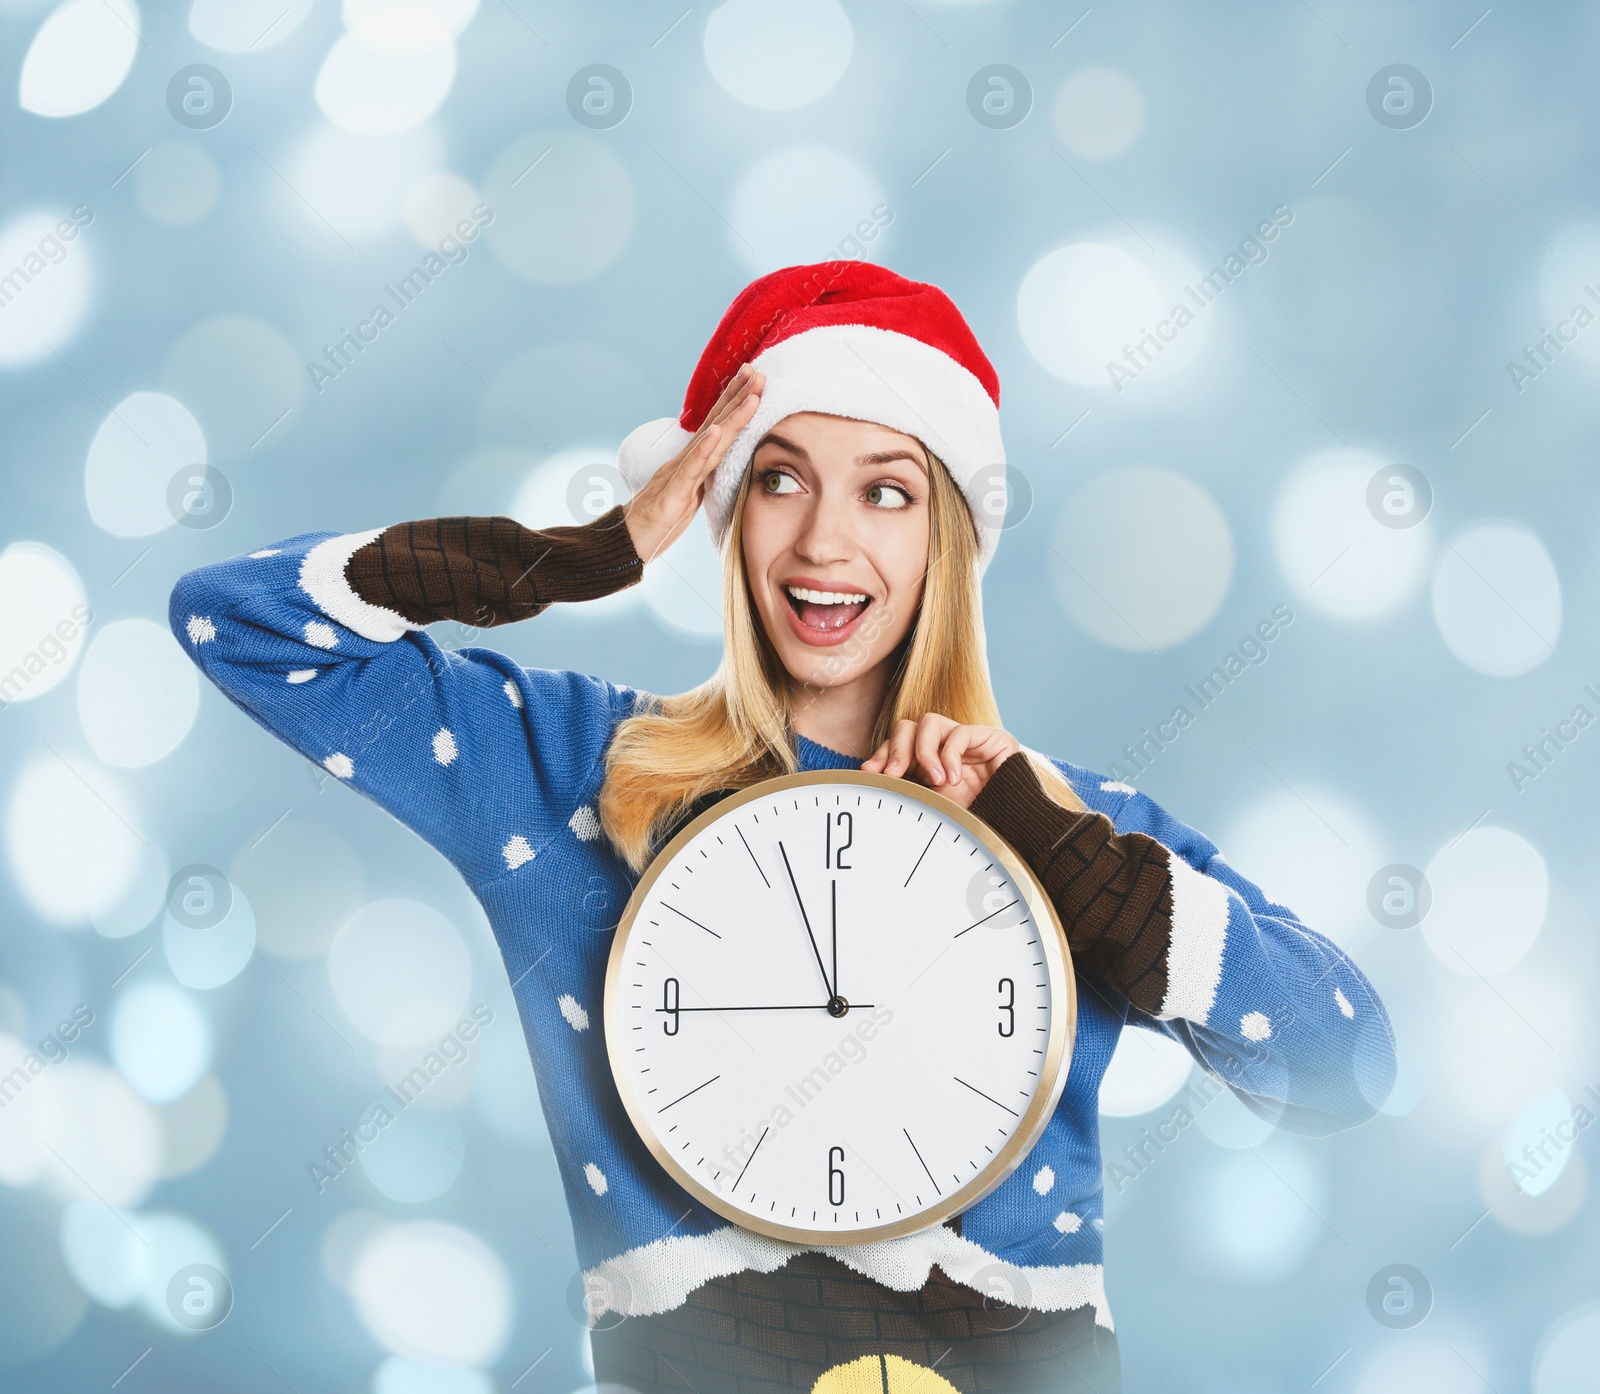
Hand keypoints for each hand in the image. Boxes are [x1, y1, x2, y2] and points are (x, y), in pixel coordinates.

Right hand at [622, 365, 764, 563]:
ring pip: (709, 442)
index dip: (734, 404)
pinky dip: (704, 449)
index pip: (716, 429)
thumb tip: (717, 467)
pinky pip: (690, 469)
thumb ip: (699, 480)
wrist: (623, 547)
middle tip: (757, 370)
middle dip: (737, 397)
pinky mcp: (671, 496)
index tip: (753, 381)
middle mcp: (683, 463)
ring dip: (731, 416)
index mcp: (689, 465)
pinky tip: (717, 431)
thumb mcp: (685, 500)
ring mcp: (676, 477)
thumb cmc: (653, 526)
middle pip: (714, 425)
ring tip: (750, 393)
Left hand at [861, 713, 1020, 809]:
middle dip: (896, 750)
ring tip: (933, 780)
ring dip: (923, 751)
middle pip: (907, 727)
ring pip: (929, 722)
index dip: (882, 755)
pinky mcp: (989, 737)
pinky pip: (958, 733)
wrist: (1014, 829)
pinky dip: (950, 756)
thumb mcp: (933, 808)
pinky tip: (953, 779)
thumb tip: (874, 785)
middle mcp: (944, 748)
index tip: (869, 773)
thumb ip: (909, 792)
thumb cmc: (975, 822)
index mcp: (928, 764)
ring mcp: (966, 740)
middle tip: (894, 775)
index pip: (897, 745)